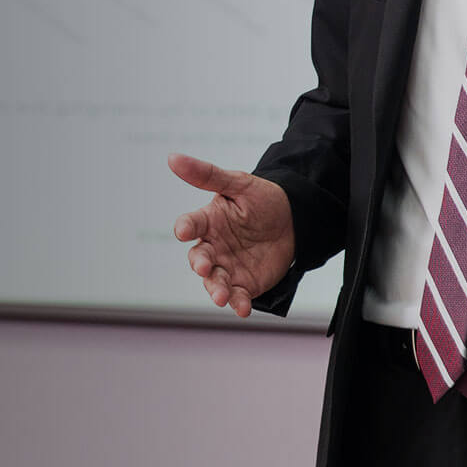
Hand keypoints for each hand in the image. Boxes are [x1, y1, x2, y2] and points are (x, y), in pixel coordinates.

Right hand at [169, 154, 296, 317]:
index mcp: (208, 221)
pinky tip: (242, 308)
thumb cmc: (261, 199)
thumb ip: (207, 175)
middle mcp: (213, 246)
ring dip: (215, 290)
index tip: (183, 231)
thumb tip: (172, 157)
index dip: (185, 227)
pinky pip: (237, 296)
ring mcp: (227, 267)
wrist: (294, 220)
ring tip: (221, 297)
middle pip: (199, 259)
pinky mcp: (244, 283)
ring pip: (214, 282)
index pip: (191, 224)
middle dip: (201, 265)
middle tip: (205, 267)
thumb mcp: (238, 183)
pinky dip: (237, 303)